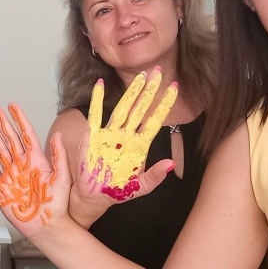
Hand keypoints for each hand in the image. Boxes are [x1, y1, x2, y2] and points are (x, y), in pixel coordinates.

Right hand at [0, 103, 69, 237]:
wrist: (46, 226)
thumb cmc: (57, 205)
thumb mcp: (62, 177)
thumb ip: (59, 156)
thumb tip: (58, 134)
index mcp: (38, 161)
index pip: (26, 135)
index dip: (19, 120)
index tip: (12, 107)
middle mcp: (23, 165)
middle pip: (10, 139)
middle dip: (3, 124)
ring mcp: (11, 175)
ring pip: (0, 151)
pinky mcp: (2, 188)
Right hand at [83, 69, 177, 200]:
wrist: (96, 197)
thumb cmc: (118, 191)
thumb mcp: (141, 186)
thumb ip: (155, 175)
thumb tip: (171, 163)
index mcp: (140, 145)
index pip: (155, 120)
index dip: (164, 104)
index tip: (174, 87)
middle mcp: (126, 136)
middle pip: (140, 108)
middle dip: (150, 91)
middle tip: (159, 72)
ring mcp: (110, 134)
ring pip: (123, 108)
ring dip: (131, 92)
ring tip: (141, 76)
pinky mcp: (93, 137)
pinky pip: (95, 116)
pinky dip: (96, 100)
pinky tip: (100, 85)